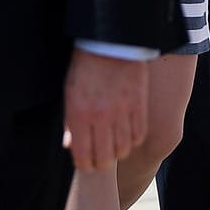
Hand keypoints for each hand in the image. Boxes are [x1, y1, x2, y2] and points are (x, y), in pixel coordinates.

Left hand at [62, 48, 148, 170]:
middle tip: (102, 160)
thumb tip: (71, 145)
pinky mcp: (139, 104)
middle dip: (102, 163)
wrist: (111, 43)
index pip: (83, 156)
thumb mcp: (70, 93)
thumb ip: (70, 122)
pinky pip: (139, 134)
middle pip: (105, 157)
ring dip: (119, 152)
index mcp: (79, 115)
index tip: (87, 165)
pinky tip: (129, 135)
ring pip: (124, 149)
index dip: (85, 165)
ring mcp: (122, 111)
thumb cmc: (85, 67)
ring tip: (116, 147)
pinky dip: (134, 140)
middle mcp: (101, 117)